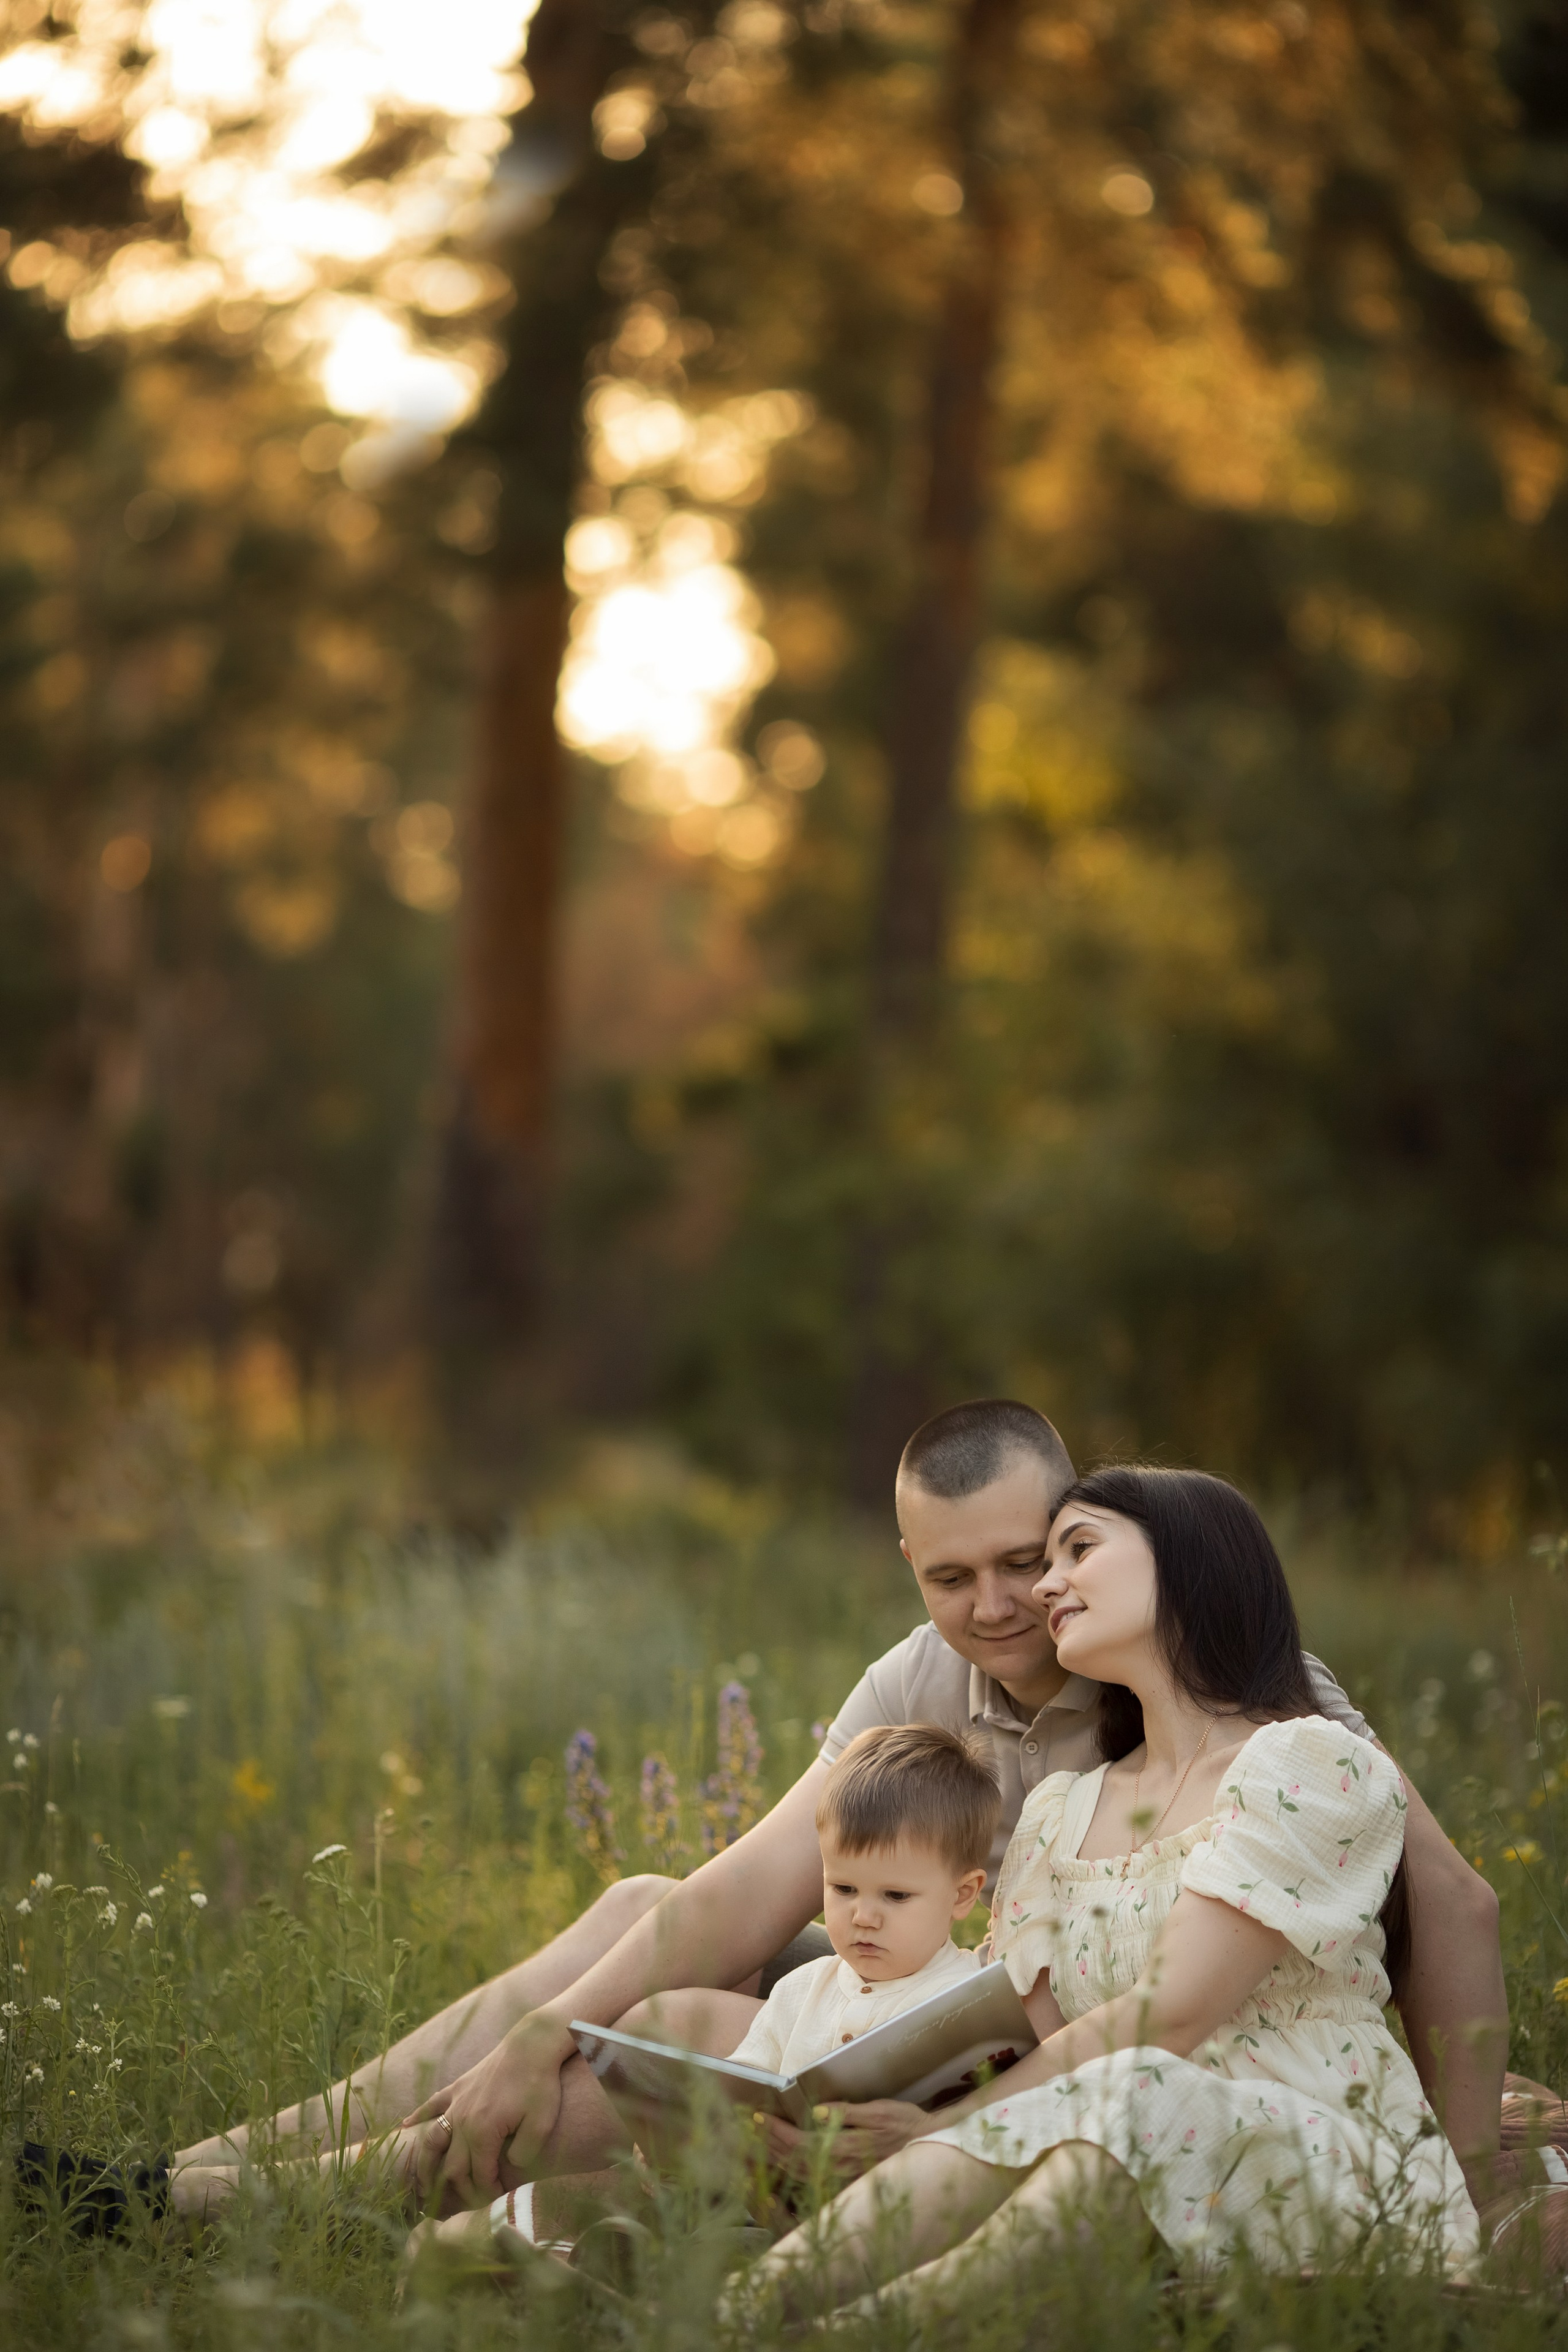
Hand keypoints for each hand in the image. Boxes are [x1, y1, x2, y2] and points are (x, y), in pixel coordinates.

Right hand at [399, 2012, 574, 2204]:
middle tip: (465, 2203)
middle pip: (451, 2166)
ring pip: (432, 2141)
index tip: (496, 2198)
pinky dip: (417, 2117)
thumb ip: (524, 2154)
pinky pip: (432, 2105)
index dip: (485, 2193)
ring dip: (425, 2166)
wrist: (532, 2045)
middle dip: (457, 2190)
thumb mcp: (541, 2125)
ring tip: (421, 2186)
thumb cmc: (540, 2085)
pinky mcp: (458, 2087)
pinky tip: (404, 2127)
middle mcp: (462, 2120)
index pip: (477, 2175)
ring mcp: (457, 2102)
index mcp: (482, 2132)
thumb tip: (508, 2167)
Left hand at [753, 2098, 927, 2181]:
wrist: (932, 2150)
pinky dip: (790, 2170)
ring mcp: (842, 2179)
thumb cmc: (906, 2125)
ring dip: (775, 2158)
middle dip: (768, 2145)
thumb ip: (848, 2114)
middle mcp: (840, 2169)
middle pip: (793, 2161)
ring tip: (758, 2142)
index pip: (800, 2143)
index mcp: (846, 2149)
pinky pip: (810, 2180)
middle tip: (748, 2129)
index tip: (758, 2119)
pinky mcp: (846, 2181)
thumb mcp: (880, 2111)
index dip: (777, 2132)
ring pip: (799, 2174)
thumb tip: (817, 2114)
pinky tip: (780, 2163)